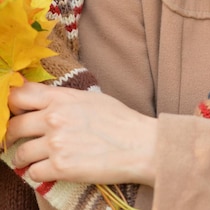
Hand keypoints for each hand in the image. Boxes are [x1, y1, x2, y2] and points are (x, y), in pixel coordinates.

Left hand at [6, 82, 156, 186]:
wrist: (138, 145)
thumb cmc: (119, 120)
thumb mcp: (89, 100)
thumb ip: (62, 100)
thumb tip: (42, 103)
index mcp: (61, 98)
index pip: (19, 95)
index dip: (12, 104)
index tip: (16, 112)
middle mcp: (54, 118)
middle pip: (14, 126)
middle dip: (15, 135)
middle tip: (22, 140)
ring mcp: (56, 143)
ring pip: (20, 153)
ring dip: (26, 158)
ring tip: (38, 158)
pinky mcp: (60, 167)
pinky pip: (33, 173)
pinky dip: (39, 173)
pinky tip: (51, 169)